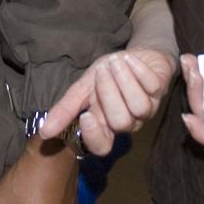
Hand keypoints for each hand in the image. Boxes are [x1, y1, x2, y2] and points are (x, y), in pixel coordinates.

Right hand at [40, 47, 176, 155]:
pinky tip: (130, 60)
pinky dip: (138, 70)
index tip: (86, 116)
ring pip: (138, 107)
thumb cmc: (108, 76)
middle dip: (109, 93)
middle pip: (120, 122)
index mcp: (106, 125)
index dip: (95, 136)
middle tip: (102, 71)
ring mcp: (147, 109)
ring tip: (115, 62)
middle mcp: (128, 122)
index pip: (102, 146)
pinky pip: (152, 86)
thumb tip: (43, 131)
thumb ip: (65, 109)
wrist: (134, 56)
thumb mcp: (83, 88)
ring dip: (124, 80)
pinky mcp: (160, 92)